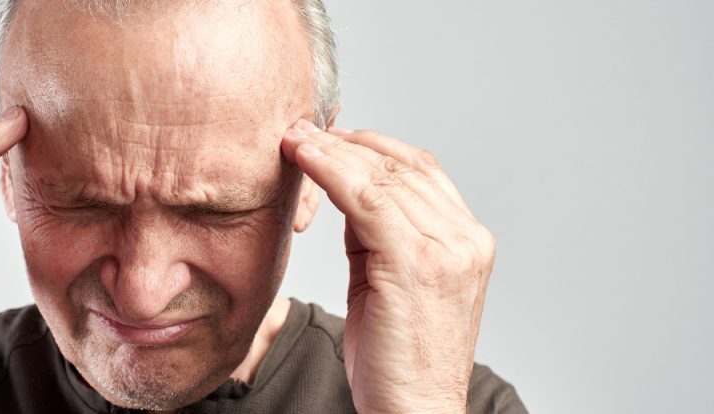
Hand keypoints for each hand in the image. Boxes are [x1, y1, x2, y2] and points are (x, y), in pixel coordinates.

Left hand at [281, 119, 494, 412]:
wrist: (416, 411)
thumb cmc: (399, 357)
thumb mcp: (390, 282)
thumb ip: (377, 235)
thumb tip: (346, 191)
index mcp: (466, 240)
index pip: (420, 170)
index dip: (372, 147)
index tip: (329, 136)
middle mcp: (464, 238)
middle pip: (402, 167)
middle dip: (346, 142)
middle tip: (302, 128)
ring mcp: (447, 248)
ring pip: (383, 177)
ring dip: (333, 151)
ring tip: (294, 138)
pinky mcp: (418, 262)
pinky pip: (367, 200)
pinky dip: (332, 171)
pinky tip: (304, 158)